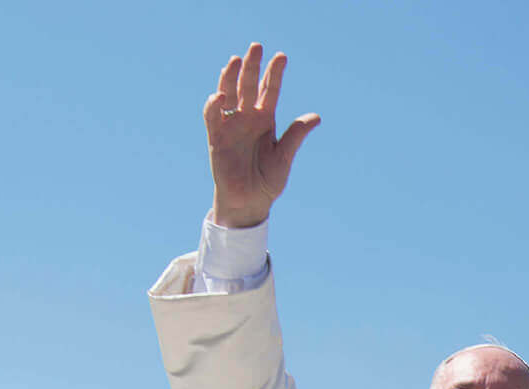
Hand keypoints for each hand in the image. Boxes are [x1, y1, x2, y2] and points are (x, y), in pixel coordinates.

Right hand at [206, 43, 320, 229]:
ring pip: (228, 94)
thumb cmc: (268, 181)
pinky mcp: (216, 137)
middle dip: (252, 66)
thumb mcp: (284, 157)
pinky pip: (212, 116)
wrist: (249, 201)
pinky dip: (214, 104)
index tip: (281, 56)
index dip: (274, 74)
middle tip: (257, 46)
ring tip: (236, 59)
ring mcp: (230, 126)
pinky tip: (221, 95)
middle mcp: (247, 118)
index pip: (269, 91)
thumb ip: (295, 136)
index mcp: (265, 120)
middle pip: (247, 85)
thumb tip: (316, 117)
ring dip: (230, 76)